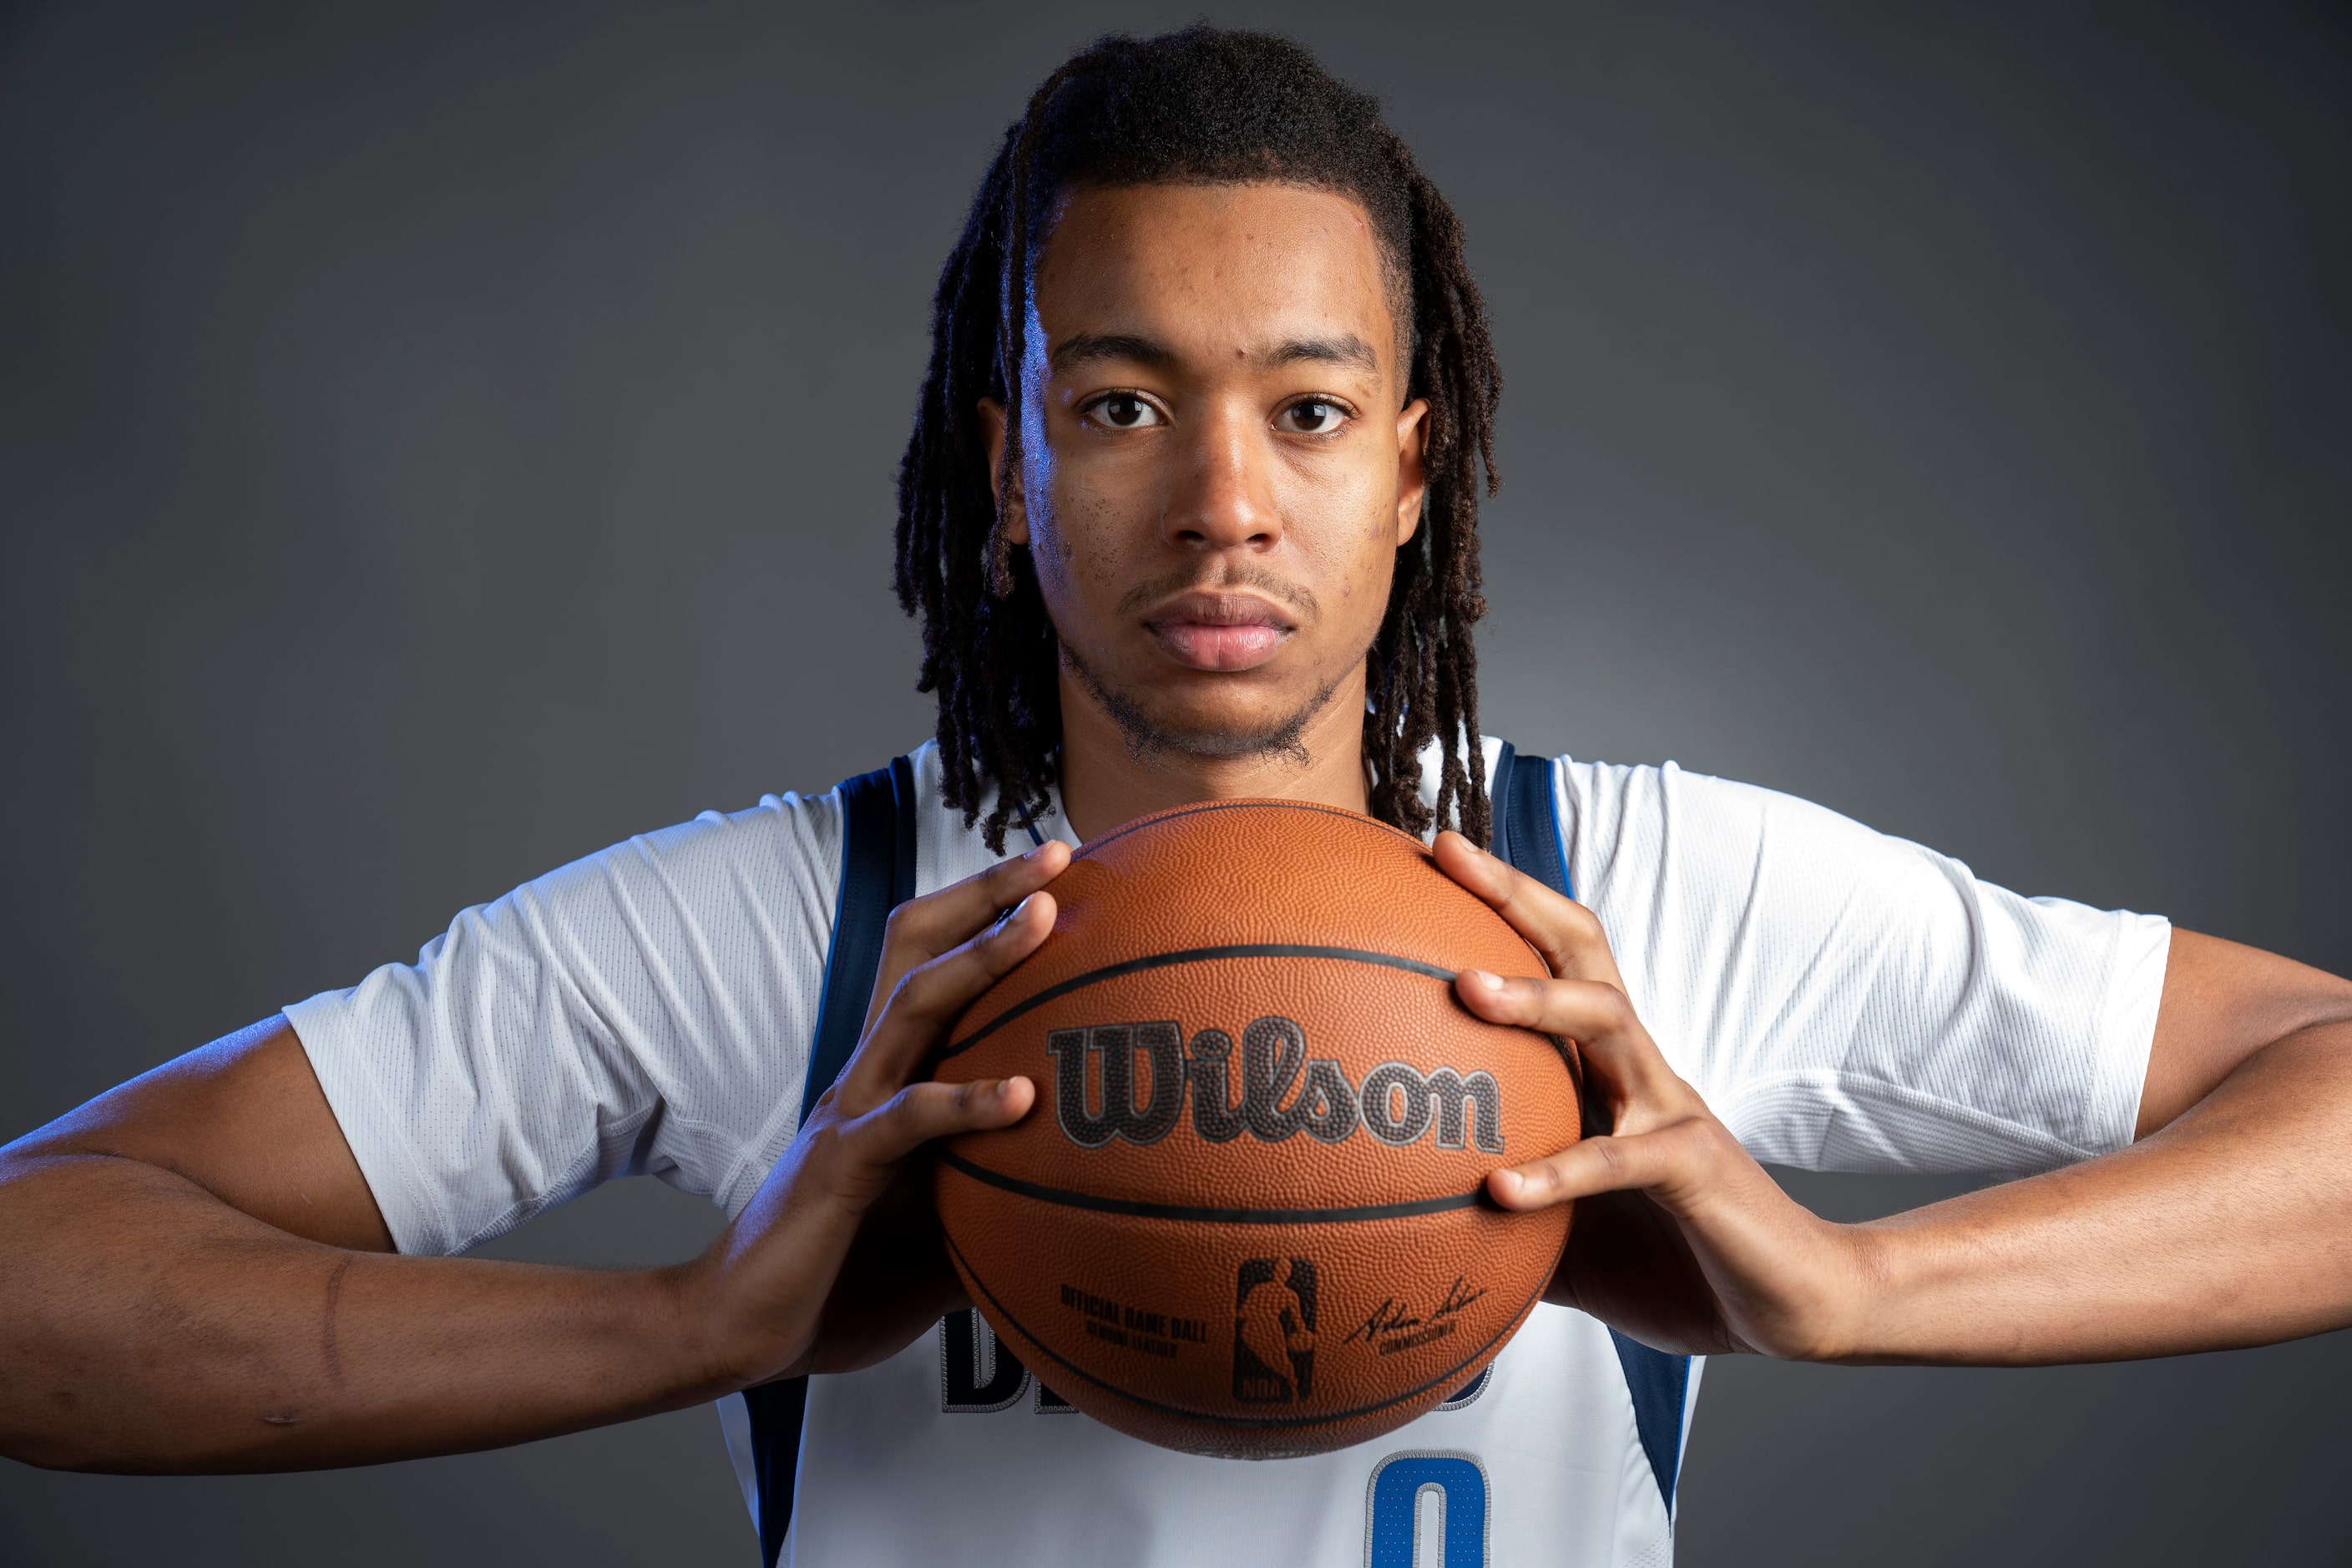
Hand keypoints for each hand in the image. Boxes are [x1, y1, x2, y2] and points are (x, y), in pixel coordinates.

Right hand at [676, 840, 1072, 1388]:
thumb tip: (1095, 1211)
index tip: (1063, 873)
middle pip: (918, 947)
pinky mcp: (839, 1168)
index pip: (932, 964)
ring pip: (913, 1006)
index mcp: (890, 1077)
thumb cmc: (842, 1279)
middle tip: (1060, 853)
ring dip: (981, 955)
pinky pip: (905, 1120)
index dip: (986, 910)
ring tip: (1046, 917)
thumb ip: (1003, 1201)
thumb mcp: (945, 1233)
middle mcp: (868, 1075)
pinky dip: (964, 1101)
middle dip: (985, 892)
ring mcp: (850, 1114)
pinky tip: (1021, 1096)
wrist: (741, 1332)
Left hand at [1432, 831, 1868, 1360]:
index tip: (1432, 855)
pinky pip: (1620, 1159)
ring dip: (1536, 999)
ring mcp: (1671, 1108)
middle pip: (1580, 953)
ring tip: (1465, 988)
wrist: (1788, 1302)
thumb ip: (1494, 1221)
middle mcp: (1638, 1068)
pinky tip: (1500, 1189)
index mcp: (1607, 1069)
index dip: (1503, 903)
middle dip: (1514, 896)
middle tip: (1444, 853)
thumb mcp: (1563, 1235)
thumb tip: (1403, 1234)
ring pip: (1607, 1020)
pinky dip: (1558, 1170)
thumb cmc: (1673, 1259)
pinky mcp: (1695, 1166)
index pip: (1556, 959)